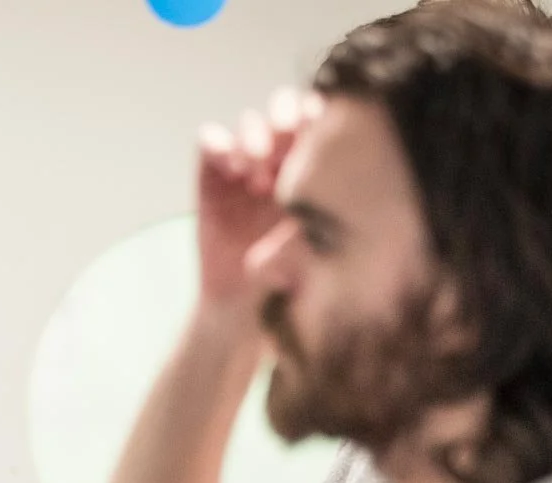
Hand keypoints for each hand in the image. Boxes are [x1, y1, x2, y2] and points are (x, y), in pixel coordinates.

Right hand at [195, 88, 315, 317]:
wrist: (247, 306)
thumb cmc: (294, 278)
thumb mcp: (319, 239)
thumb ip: (326, 210)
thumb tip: (341, 182)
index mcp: (314, 167)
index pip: (320, 119)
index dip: (318, 119)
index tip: (319, 143)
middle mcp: (279, 158)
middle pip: (284, 108)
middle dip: (285, 118)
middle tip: (286, 145)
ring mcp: (244, 164)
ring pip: (250, 122)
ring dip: (255, 137)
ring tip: (258, 174)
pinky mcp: (211, 176)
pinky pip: (210, 140)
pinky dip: (219, 144)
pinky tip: (232, 169)